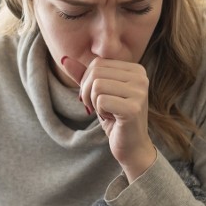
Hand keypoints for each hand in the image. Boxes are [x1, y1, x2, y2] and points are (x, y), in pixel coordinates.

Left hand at [61, 56, 156, 180]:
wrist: (131, 146)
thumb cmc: (115, 118)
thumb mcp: (98, 93)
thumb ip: (84, 75)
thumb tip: (65, 59)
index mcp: (136, 69)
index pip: (97, 63)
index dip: (88, 82)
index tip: (97, 98)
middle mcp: (141, 77)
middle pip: (96, 73)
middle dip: (88, 92)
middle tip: (98, 107)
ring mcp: (139, 92)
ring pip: (97, 86)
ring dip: (94, 103)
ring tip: (107, 112)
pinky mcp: (133, 108)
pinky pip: (101, 101)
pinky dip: (100, 112)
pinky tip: (113, 119)